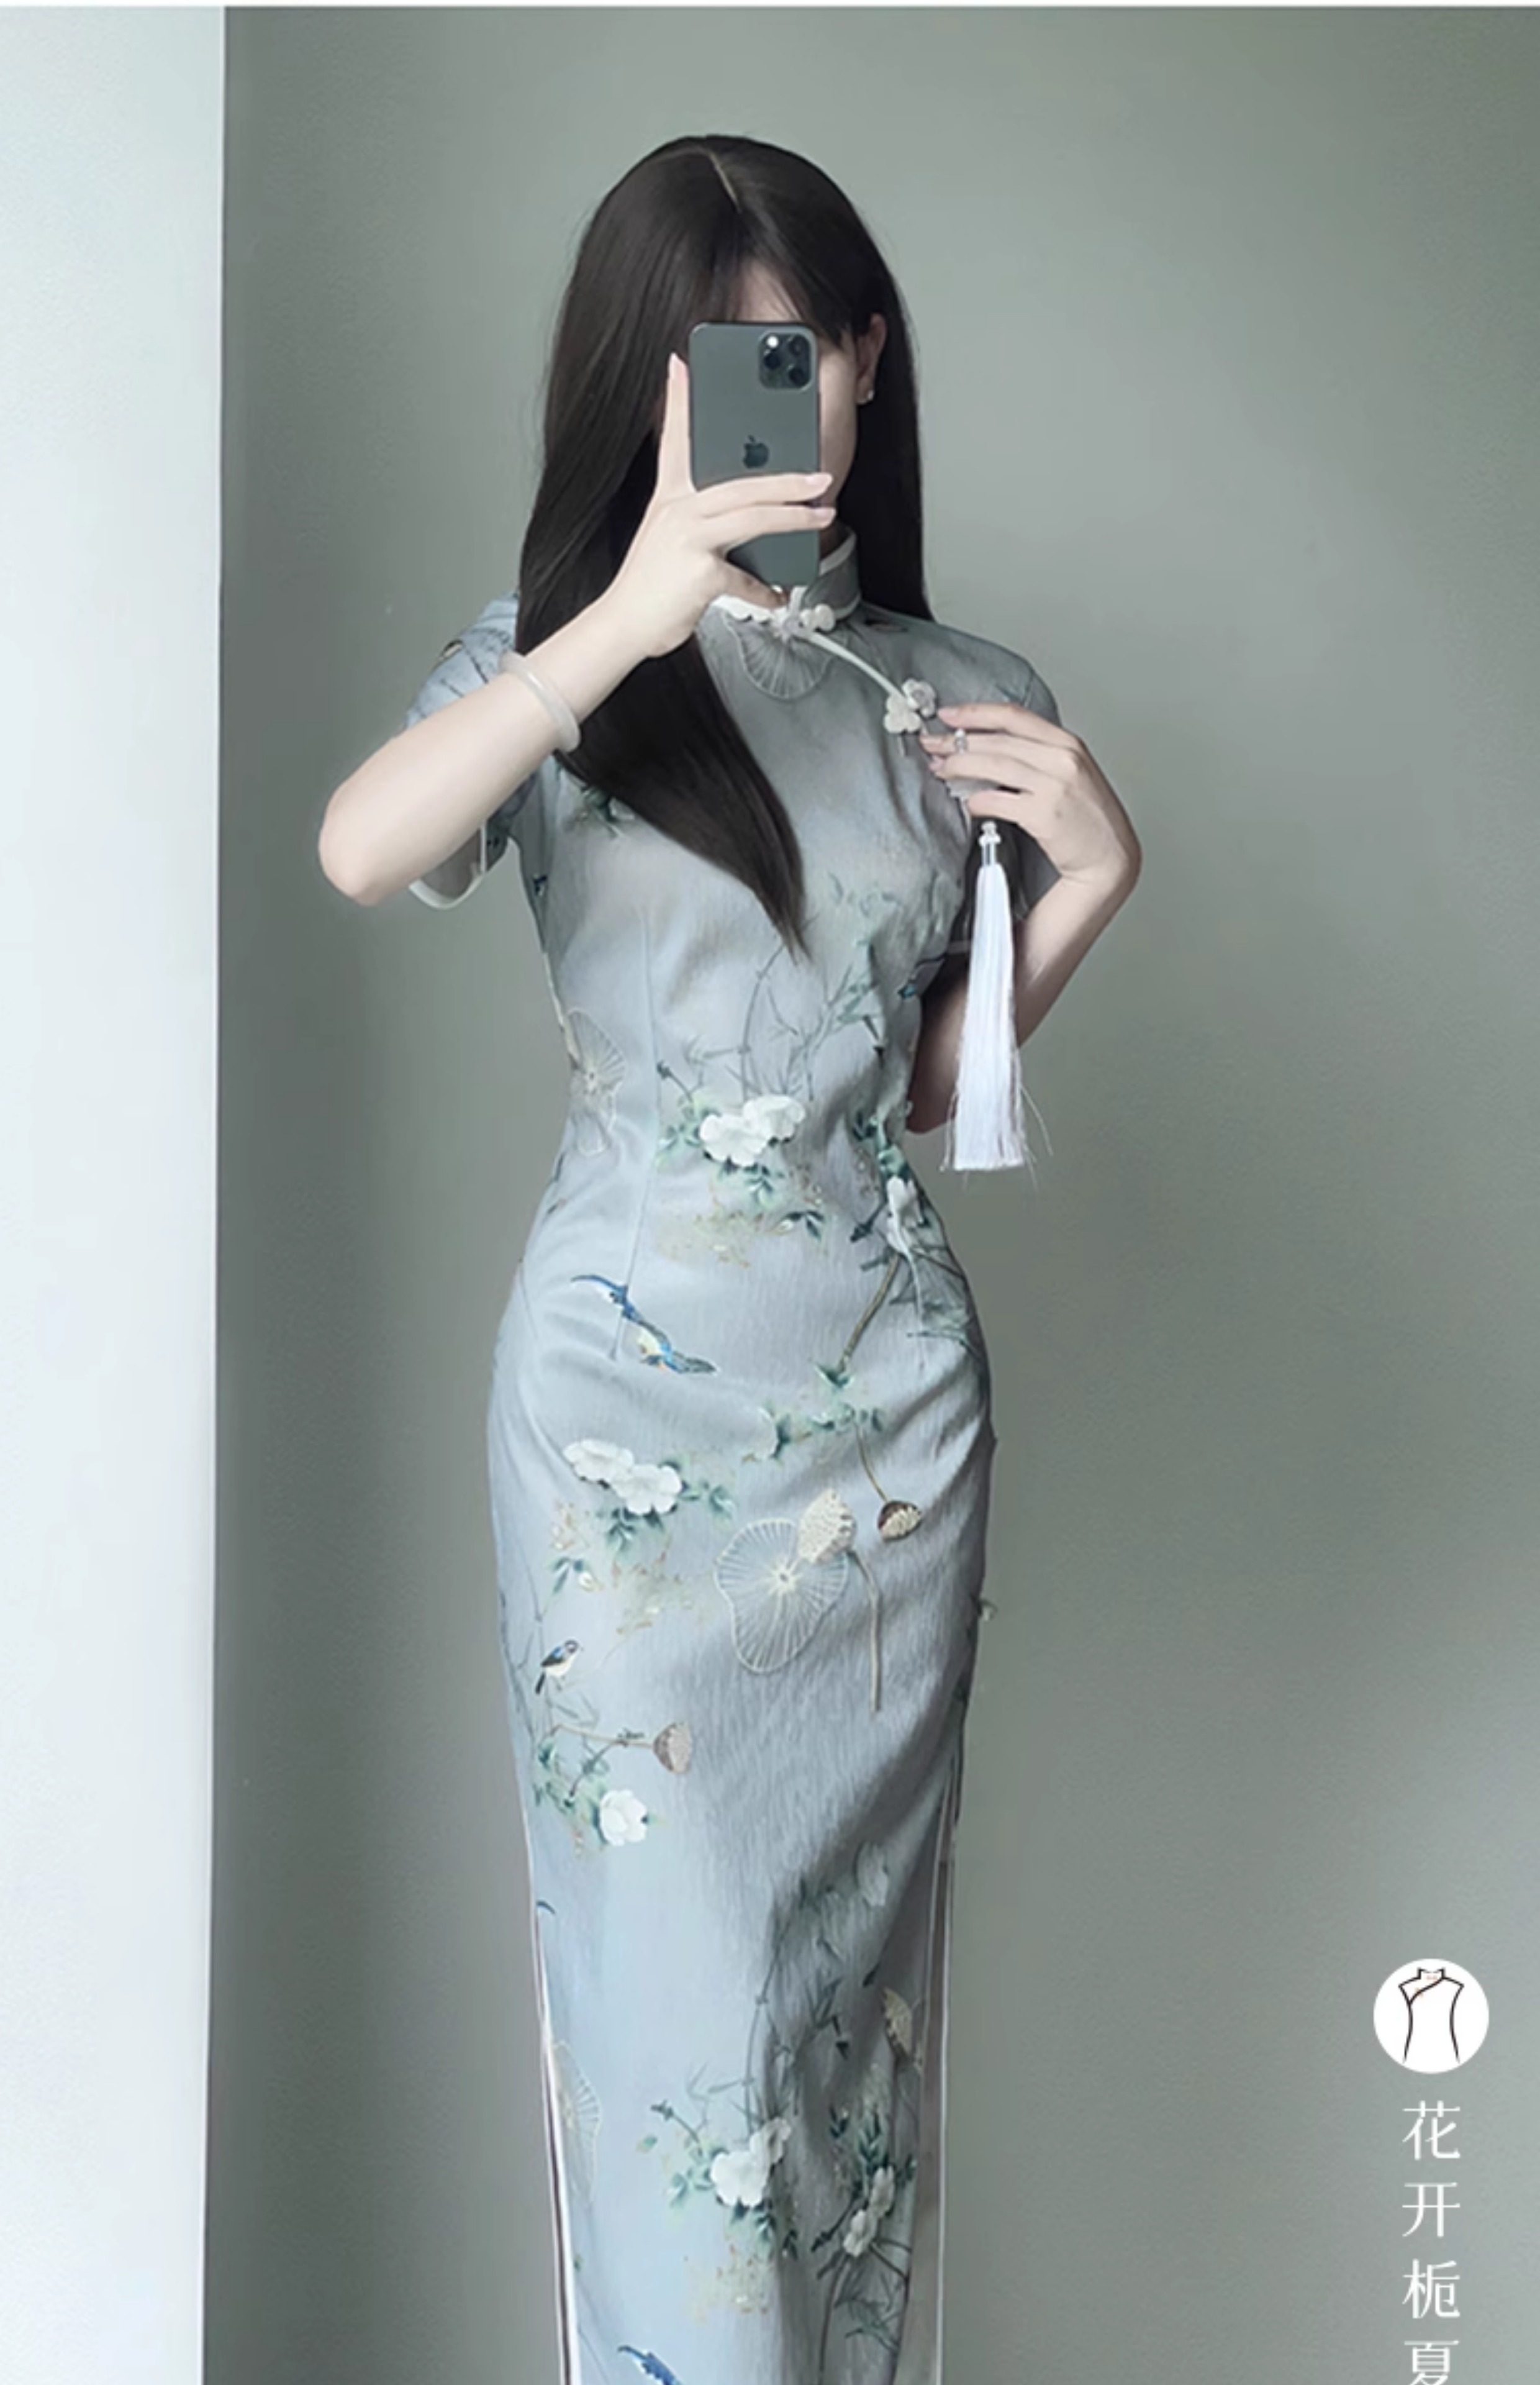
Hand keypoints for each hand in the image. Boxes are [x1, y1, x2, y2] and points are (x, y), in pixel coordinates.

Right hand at [604, 352, 836, 659]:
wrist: (622, 624)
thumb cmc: (649, 585)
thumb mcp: (667, 539)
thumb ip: (699, 519)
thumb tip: (742, 513)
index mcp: (669, 498)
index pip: (675, 440)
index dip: (678, 400)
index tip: (681, 364)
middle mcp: (677, 511)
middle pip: (740, 482)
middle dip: (785, 476)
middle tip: (819, 475)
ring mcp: (688, 539)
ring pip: (751, 517)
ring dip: (793, 517)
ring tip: (820, 517)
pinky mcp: (700, 573)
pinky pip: (747, 578)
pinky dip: (766, 591)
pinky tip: (778, 596)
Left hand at [918, 699, 1140, 891]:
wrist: (1111, 856)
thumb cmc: (1088, 819)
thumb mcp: (1071, 773)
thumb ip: (1038, 757)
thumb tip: (989, 749)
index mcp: (1067, 743)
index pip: (1014, 716)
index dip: (975, 712)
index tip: (948, 715)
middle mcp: (1063, 758)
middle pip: (998, 739)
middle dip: (958, 740)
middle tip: (931, 744)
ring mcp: (1055, 784)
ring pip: (994, 764)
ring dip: (960, 765)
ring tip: (939, 769)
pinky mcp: (1045, 813)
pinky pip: (999, 800)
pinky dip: (977, 800)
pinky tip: (968, 803)